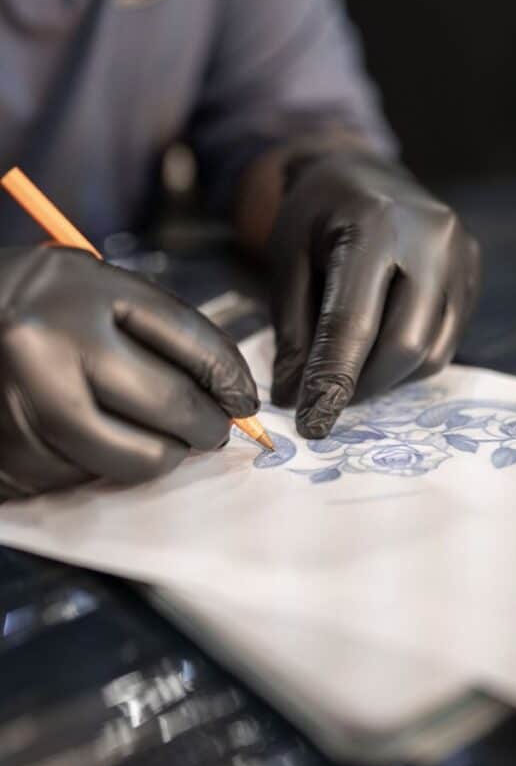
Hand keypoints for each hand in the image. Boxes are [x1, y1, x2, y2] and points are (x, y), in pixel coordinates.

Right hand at [0, 248, 257, 498]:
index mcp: (81, 292)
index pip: (187, 338)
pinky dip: (106, 465)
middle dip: (207, 425)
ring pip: (130, 458)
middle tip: (213, 429)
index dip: (229, 376)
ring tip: (159, 436)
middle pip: (166, 405)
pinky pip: (85, 478)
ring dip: (161, 454)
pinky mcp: (8, 457)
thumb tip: (226, 392)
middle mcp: (48, 348)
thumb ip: (156, 329)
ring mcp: (23, 407)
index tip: (242, 399)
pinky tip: (98, 439)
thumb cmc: (40, 306)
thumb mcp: (95, 287)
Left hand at [268, 154, 480, 436]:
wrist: (364, 173)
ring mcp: (462, 256)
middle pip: (404, 344)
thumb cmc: (317, 216)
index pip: (355, 321)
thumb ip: (293, 331)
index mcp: (375, 224)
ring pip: (430, 352)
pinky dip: (408, 362)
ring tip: (347, 373)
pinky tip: (377, 352)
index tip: (311, 423)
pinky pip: (445, 341)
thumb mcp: (288, 262)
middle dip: (361, 386)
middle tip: (324, 402)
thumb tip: (292, 398)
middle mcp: (432, 238)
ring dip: (385, 379)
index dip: (332, 380)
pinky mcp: (473, 274)